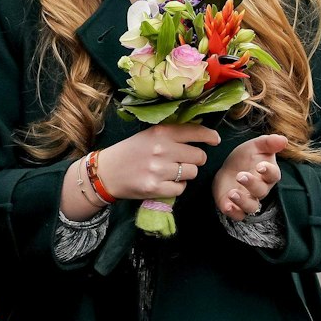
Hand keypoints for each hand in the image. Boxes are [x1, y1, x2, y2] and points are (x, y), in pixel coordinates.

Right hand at [93, 124, 219, 199]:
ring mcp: (159, 170)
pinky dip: (177, 187)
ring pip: (192, 173)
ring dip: (186, 174)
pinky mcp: (156, 188)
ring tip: (172, 172)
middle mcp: (162, 149)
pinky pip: (181, 188)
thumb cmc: (130, 151)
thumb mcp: (149, 135)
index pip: (196, 132)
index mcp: (161, 132)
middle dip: (195, 159)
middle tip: (184, 160)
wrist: (106, 172)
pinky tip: (165, 182)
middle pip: (199, 156)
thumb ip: (172, 134)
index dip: (210, 137)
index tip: (214, 140)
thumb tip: (202, 134)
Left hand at [214, 134, 287, 219]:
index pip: (273, 175)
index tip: (260, 166)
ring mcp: (249, 199)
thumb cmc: (246, 157)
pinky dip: (233, 212)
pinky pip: (238, 215)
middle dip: (251, 184)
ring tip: (232, 193)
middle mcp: (261, 189)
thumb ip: (269, 142)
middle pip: (261, 191)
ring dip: (242, 201)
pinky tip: (227, 205)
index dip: (268, 171)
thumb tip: (284, 140)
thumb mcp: (256, 146)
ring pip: (251, 207)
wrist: (228, 169)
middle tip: (240, 175)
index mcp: (268, 174)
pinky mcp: (236, 207)